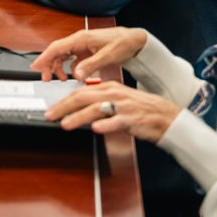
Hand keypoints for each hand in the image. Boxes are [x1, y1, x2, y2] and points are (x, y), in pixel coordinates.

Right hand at [30, 27, 147, 81]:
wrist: (135, 40)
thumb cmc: (123, 43)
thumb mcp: (107, 56)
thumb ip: (91, 65)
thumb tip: (76, 74)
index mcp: (81, 39)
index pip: (56, 47)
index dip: (44, 57)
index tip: (35, 67)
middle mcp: (79, 41)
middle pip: (57, 52)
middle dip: (50, 65)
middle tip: (46, 78)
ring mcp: (82, 45)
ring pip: (64, 56)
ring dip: (60, 67)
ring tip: (62, 79)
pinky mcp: (87, 51)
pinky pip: (73, 60)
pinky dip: (71, 68)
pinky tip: (77, 76)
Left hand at [44, 80, 181, 143]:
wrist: (166, 116)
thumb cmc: (140, 110)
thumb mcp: (118, 100)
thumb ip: (99, 102)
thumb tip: (78, 108)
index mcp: (109, 88)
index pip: (80, 92)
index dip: (63, 100)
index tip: (51, 108)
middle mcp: (114, 94)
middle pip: (83, 98)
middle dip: (63, 106)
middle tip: (49, 115)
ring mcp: (123, 106)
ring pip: (96, 109)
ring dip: (78, 116)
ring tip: (65, 124)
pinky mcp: (132, 119)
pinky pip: (117, 121)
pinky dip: (106, 124)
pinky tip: (96, 128)